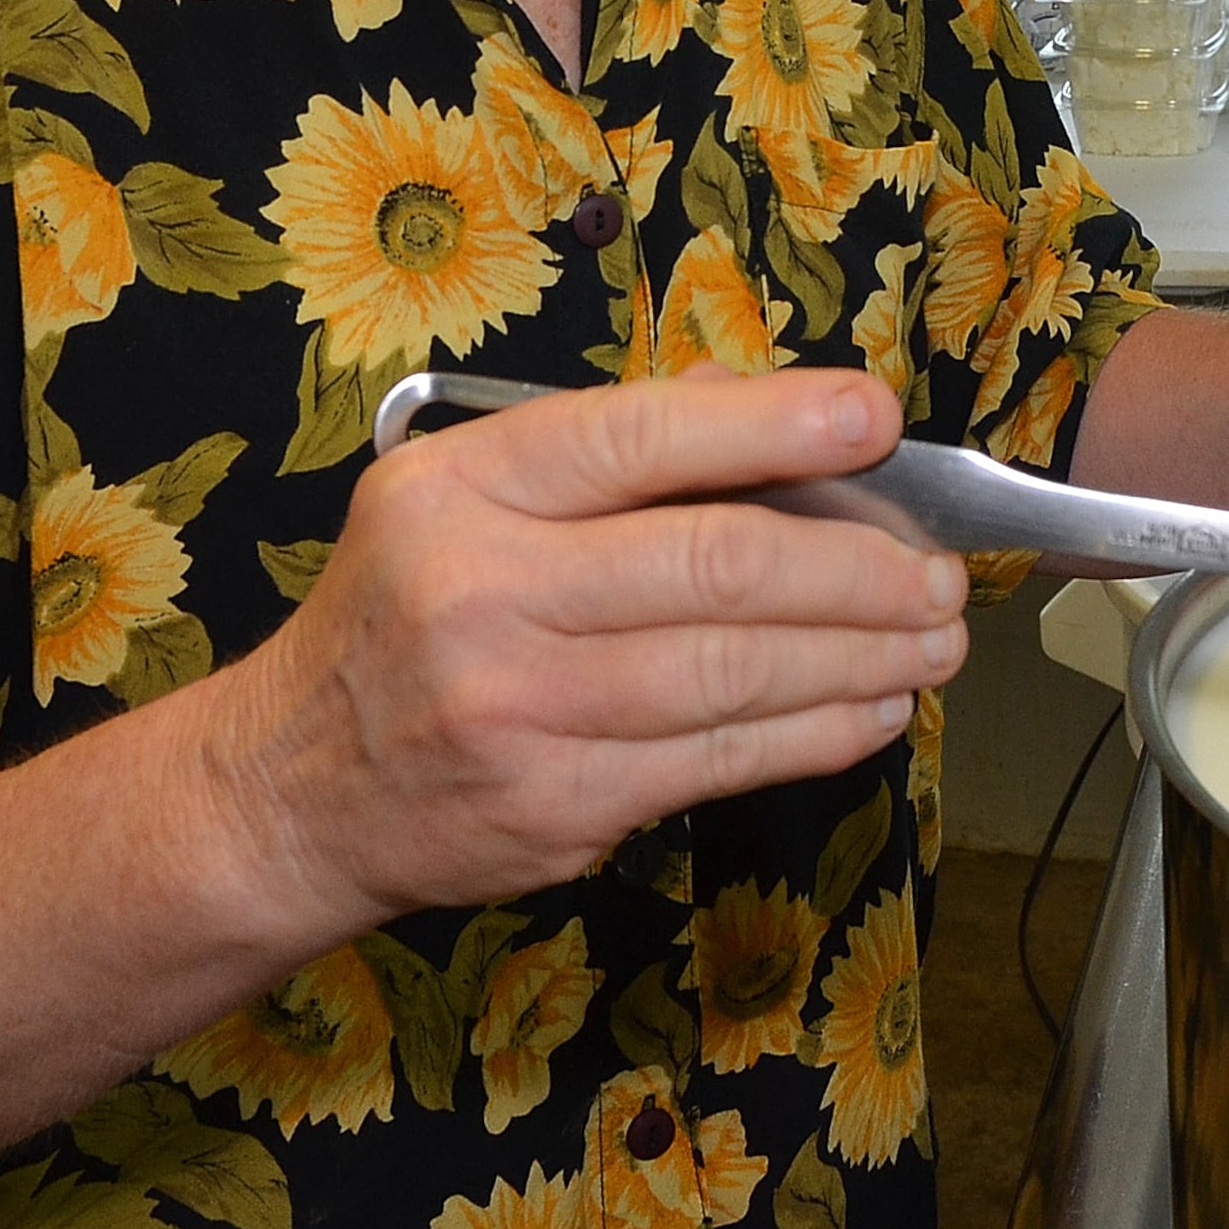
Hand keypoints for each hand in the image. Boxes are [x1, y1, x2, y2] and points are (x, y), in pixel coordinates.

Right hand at [210, 369, 967, 923]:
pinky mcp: (557, 811)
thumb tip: (773, 418)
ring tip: (934, 639)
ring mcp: (519, 713)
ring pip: (735, 673)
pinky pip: (721, 762)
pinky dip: (818, 733)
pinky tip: (873, 708)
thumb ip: (607, 453)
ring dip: (862, 656)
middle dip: (859, 566)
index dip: (776, 425)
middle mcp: (483, 594)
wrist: (290, 788)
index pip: (642, 438)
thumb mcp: (462, 495)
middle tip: (938, 570)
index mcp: (464, 489)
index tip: (876, 419)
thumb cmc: (406, 616)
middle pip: (716, 565)